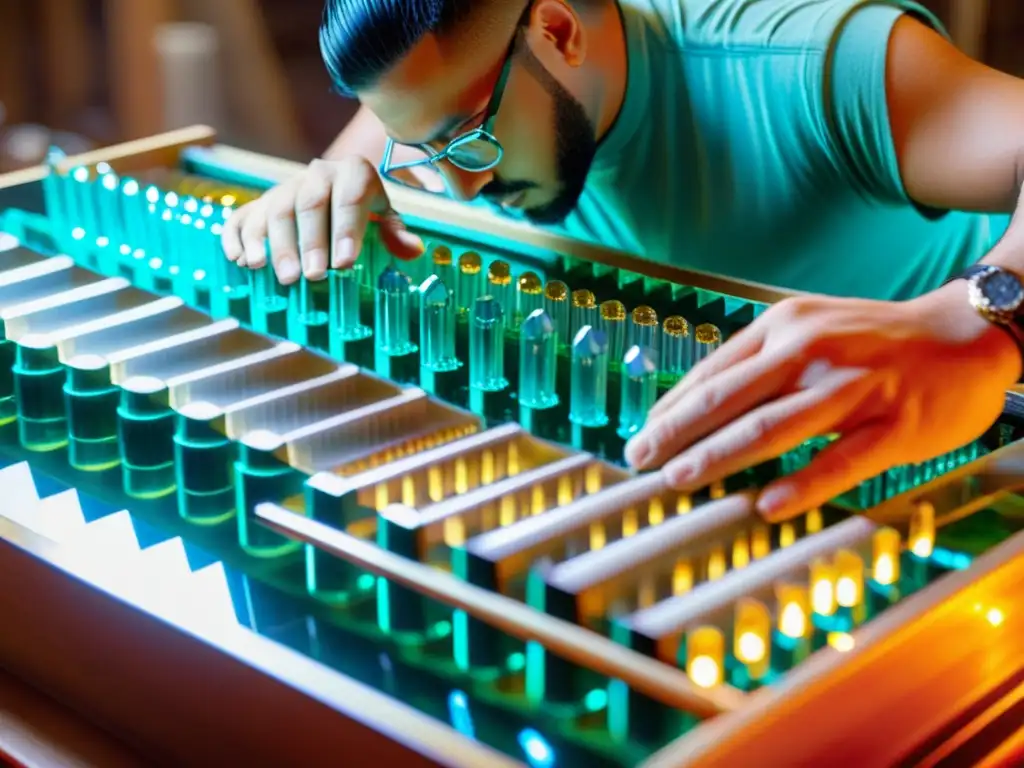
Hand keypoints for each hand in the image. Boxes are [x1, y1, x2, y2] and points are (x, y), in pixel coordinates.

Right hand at [220, 156, 423, 284]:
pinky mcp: (260, 203)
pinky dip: (237, 238)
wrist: (335, 184)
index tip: (345, 264)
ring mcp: (286, 187)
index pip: (350, 198)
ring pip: (275, 210)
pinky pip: (242, 216)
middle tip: (313, 276)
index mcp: (353, 173)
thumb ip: (395, 231)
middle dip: (310, 243)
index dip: (346, 230)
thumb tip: (413, 250)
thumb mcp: (385, 214)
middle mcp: (317, 174)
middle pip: (309, 204)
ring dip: (274, 244)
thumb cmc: (365, 209)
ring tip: (278, 275)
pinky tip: (240, 261)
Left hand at [624, 283, 1021, 520]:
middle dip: (676, 433)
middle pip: (728, 398)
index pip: (712, 373)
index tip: (641, 436)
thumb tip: (699, 403)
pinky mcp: (893, 424)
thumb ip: (759, 362)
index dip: (670, 408)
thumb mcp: (809, 328)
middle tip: (640, 461)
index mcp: (784, 327)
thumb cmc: (875, 338)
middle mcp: (811, 351)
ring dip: (718, 456)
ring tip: (680, 480)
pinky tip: (767, 504)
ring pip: (772, 426)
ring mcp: (852, 387)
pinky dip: (800, 483)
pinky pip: (840, 459)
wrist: (967, 331)